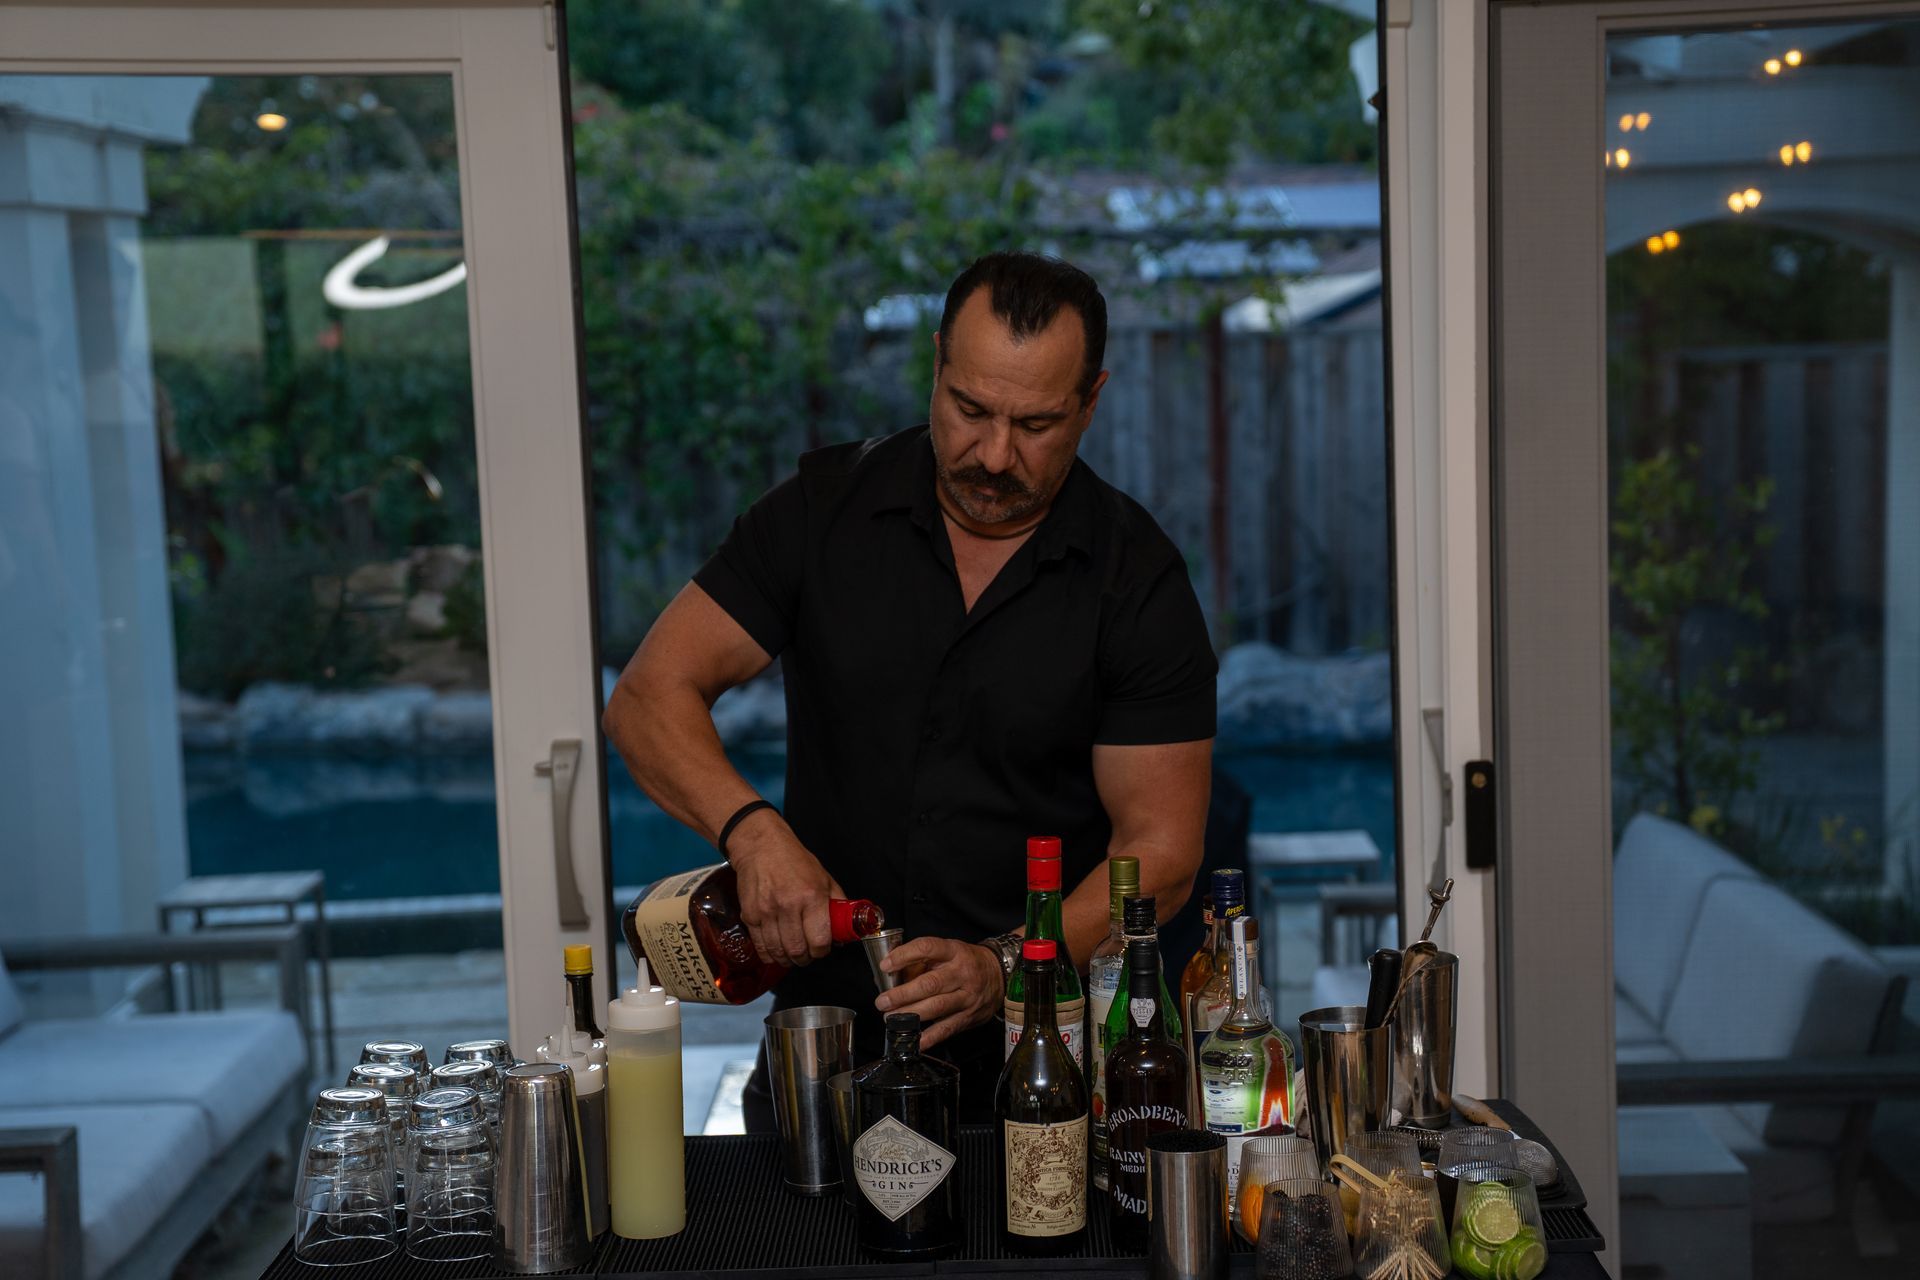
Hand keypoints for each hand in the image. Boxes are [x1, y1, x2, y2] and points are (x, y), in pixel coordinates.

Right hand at [726, 810, 843, 968]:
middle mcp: (788, 905)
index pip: (819, 939)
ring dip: (788, 960)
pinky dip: (769, 955)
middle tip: (808, 955)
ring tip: (793, 956)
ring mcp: (766, 911)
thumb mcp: (824, 877)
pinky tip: (776, 952)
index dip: (822, 951)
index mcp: (811, 896)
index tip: (822, 949)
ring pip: (778, 951)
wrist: (760, 846)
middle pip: (798, 950)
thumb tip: (844, 929)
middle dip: (805, 959)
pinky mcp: (750, 915)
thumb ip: (837, 904)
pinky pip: (760, 946)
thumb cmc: (794, 860)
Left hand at [873, 936, 1003, 1050]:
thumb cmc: (966, 962)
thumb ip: (920, 960)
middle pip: (930, 984)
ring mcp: (967, 996)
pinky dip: (929, 1037)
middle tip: (883, 1001)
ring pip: (937, 1007)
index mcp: (954, 951)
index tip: (885, 965)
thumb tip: (888, 973)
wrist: (999, 974)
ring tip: (891, 1019)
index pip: (927, 948)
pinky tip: (914, 1041)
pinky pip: (947, 1029)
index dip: (904, 956)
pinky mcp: (969, 1017)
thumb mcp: (947, 951)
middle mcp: (961, 973)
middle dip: (903, 994)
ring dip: (910, 1015)